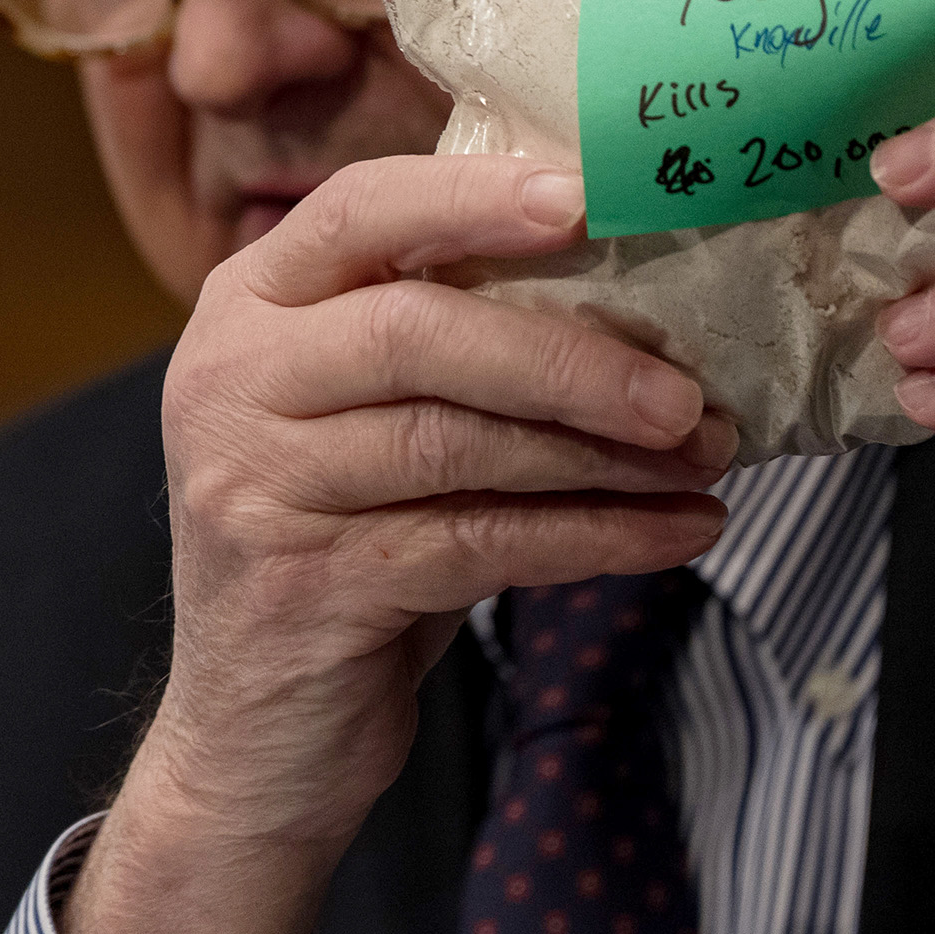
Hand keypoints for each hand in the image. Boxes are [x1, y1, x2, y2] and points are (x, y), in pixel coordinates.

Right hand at [63, 153, 733, 933]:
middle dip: (570, 356)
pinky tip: (675, 533)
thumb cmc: (340, 542)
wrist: (250, 736)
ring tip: (703, 461)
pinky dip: (594, 536)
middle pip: (415, 331)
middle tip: (687, 393)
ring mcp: (257, 486)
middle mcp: (231, 379)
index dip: (473, 197)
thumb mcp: (361, 415)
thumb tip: (637, 283)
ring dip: (600, 455)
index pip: (358, 209)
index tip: (589, 198)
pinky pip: (480, 542)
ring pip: (455, 442)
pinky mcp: (310, 586)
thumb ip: (443, 335)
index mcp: (249, 305)